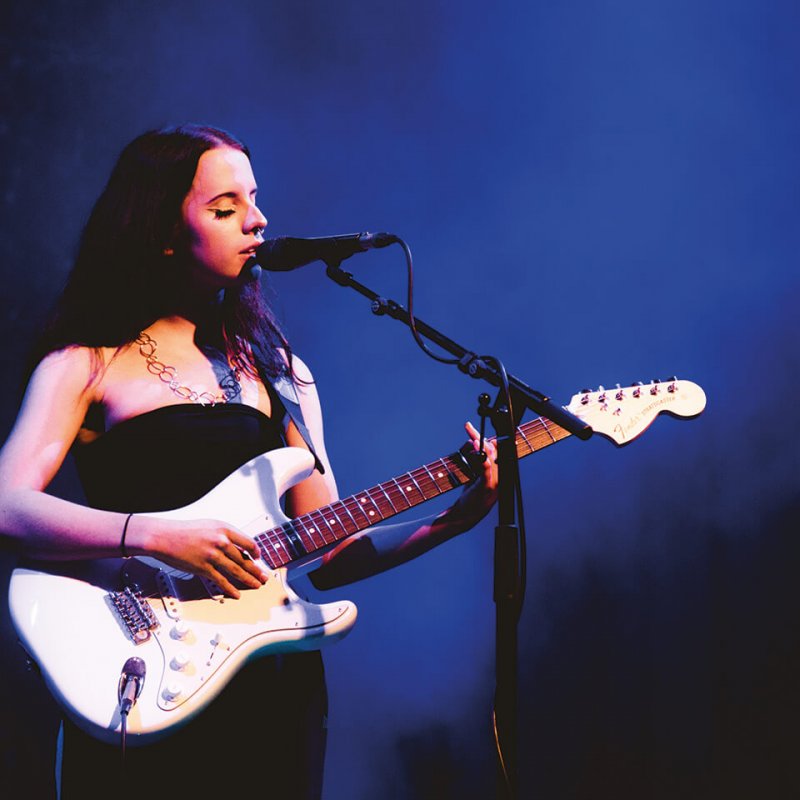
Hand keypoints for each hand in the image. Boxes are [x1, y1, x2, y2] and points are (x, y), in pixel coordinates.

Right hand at [135, 517, 268, 598]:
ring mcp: (213, 556)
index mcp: (224, 529)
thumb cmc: (185, 531)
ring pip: (236, 570)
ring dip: (248, 579)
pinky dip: (230, 588)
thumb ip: (224, 535)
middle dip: (256, 570)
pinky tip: (236, 593)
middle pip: (244, 559)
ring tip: (256, 585)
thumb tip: (237, 547)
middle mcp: (221, 542)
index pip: (248, 542)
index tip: (259, 558)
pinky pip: (221, 580)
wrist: (165, 537)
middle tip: (265, 577)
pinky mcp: (203, 568)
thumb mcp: (210, 526)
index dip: (256, 552)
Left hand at [451, 421, 497, 525]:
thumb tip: (475, 444)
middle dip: (480, 437)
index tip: (475, 429)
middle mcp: (499, 477)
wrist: (465, 516)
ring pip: (491, 458)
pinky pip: (487, 471)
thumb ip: (478, 462)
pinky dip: (483, 460)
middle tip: (468, 428)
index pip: (497, 450)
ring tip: (471, 437)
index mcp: (498, 473)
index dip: (489, 437)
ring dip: (481, 445)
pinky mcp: (486, 488)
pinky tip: (477, 452)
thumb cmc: (470, 497)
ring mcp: (494, 483)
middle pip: (494, 451)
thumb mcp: (475, 477)